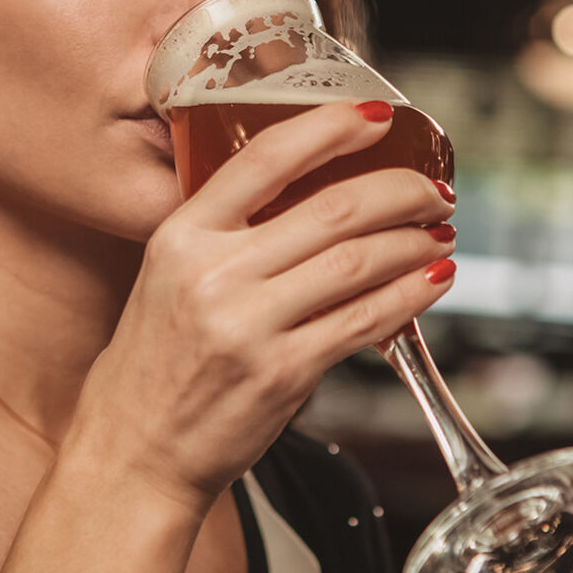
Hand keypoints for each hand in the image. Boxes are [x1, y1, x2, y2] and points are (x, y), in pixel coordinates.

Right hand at [68, 100, 456, 511]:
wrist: (133, 453)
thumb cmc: (154, 367)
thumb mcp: (168, 278)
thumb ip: (227, 236)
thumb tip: (313, 198)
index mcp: (181, 235)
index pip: (265, 157)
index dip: (330, 128)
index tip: (375, 119)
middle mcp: (214, 273)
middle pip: (332, 208)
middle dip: (401, 191)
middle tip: (433, 191)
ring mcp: (249, 325)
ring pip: (357, 262)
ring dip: (413, 242)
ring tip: (439, 233)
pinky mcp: (282, 373)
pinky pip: (364, 321)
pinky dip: (410, 296)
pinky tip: (431, 281)